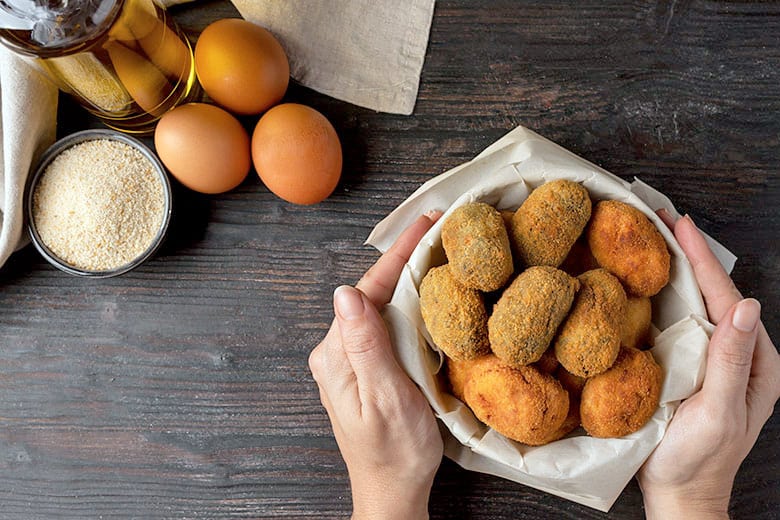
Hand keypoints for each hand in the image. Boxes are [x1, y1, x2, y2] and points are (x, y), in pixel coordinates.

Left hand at [309, 212, 443, 519]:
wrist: (392, 490)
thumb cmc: (394, 452)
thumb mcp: (384, 398)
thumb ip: (365, 346)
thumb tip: (346, 293)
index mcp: (335, 355)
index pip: (368, 291)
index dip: (398, 254)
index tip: (426, 223)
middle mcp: (336, 352)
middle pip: (372, 292)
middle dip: (404, 258)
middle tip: (437, 228)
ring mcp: (350, 359)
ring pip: (379, 305)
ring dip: (406, 277)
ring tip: (434, 248)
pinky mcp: (365, 366)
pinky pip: (385, 323)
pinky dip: (406, 302)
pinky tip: (424, 291)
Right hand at [637, 213, 779, 518]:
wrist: (680, 494)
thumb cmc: (698, 460)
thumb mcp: (719, 413)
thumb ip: (732, 362)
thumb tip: (745, 305)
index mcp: (753, 360)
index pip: (725, 297)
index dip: (701, 257)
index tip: (679, 223)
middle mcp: (736, 353)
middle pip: (712, 292)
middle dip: (688, 252)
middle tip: (660, 218)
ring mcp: (712, 359)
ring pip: (695, 303)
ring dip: (675, 268)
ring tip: (653, 238)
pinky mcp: (689, 367)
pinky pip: (679, 322)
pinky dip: (664, 294)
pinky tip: (647, 281)